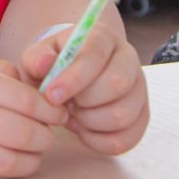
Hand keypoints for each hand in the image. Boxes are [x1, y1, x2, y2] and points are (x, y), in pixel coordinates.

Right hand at [0, 55, 67, 178]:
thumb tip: (39, 90)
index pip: (29, 101)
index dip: (51, 110)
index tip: (57, 112)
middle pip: (27, 133)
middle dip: (47, 137)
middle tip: (48, 133)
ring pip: (13, 161)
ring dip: (33, 159)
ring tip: (33, 150)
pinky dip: (8, 171)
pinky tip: (10, 161)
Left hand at [21, 22, 149, 155]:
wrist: (69, 78)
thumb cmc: (54, 67)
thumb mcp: (38, 58)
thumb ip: (37, 58)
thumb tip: (44, 63)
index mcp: (102, 37)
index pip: (96, 54)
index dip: (74, 78)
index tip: (52, 95)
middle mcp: (127, 59)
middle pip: (116, 84)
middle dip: (84, 102)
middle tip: (65, 105)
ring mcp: (139, 89)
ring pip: (122, 115)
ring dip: (90, 123)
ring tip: (73, 115)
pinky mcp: (141, 116)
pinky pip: (125, 139)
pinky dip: (98, 141)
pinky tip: (83, 130)